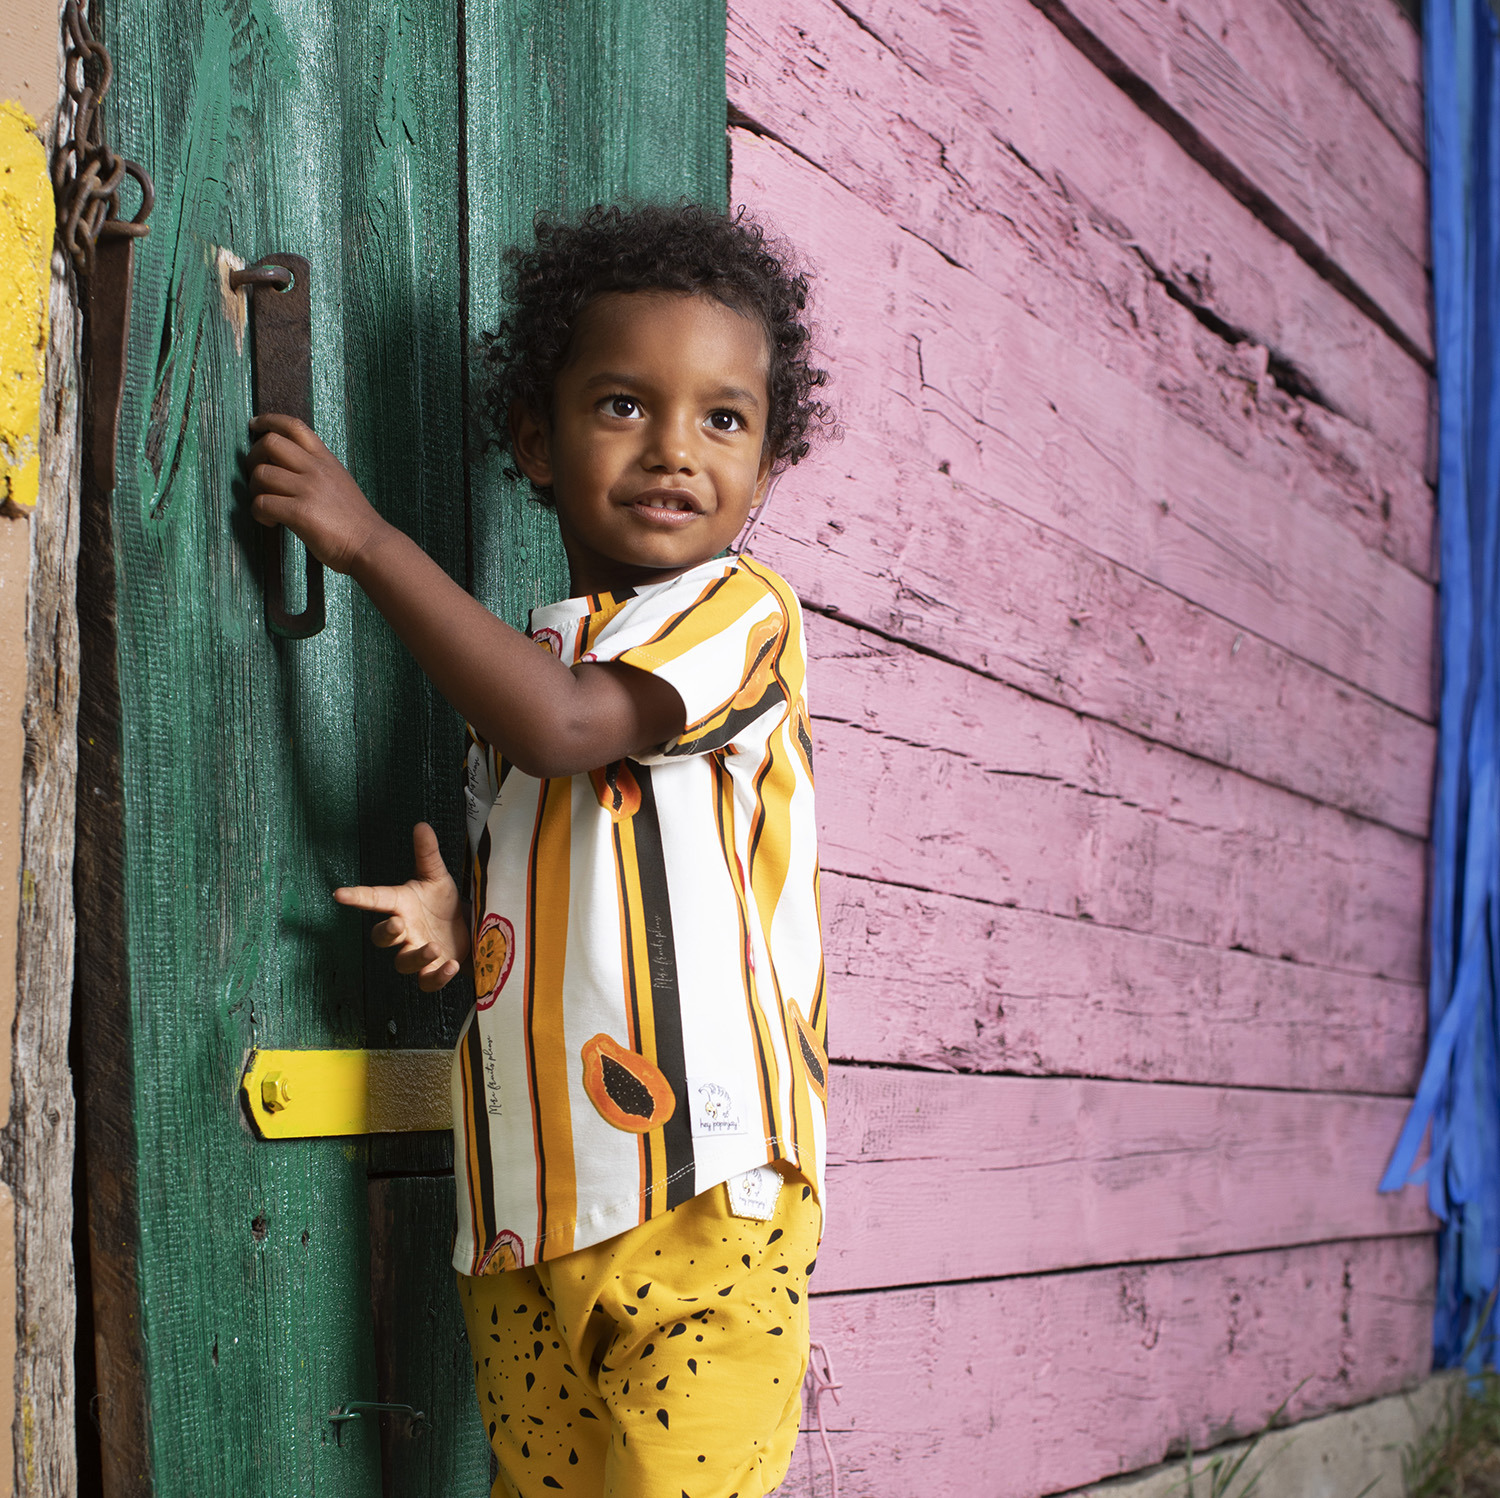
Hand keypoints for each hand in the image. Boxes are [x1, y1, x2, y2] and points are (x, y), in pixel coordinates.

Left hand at [247, 413, 388, 573]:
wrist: (371, 545)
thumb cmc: (355, 521)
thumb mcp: (340, 482)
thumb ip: (317, 470)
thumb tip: (286, 466)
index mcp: (326, 460)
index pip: (294, 426)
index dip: (269, 421)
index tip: (254, 426)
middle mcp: (316, 470)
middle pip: (270, 443)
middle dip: (253, 458)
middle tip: (257, 478)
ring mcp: (308, 490)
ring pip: (261, 474)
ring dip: (254, 490)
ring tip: (266, 504)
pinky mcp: (300, 513)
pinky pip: (262, 503)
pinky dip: (259, 513)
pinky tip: (271, 522)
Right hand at [333, 822, 470, 991]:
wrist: (466, 929)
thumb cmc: (442, 904)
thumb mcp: (437, 878)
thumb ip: (427, 854)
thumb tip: (422, 825)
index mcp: (400, 905)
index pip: (374, 899)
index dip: (357, 897)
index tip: (339, 893)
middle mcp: (404, 931)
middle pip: (381, 937)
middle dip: (386, 932)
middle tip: (397, 923)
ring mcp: (416, 953)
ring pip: (404, 963)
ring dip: (417, 957)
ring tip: (434, 946)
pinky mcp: (432, 970)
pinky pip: (427, 981)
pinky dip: (438, 977)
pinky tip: (451, 965)